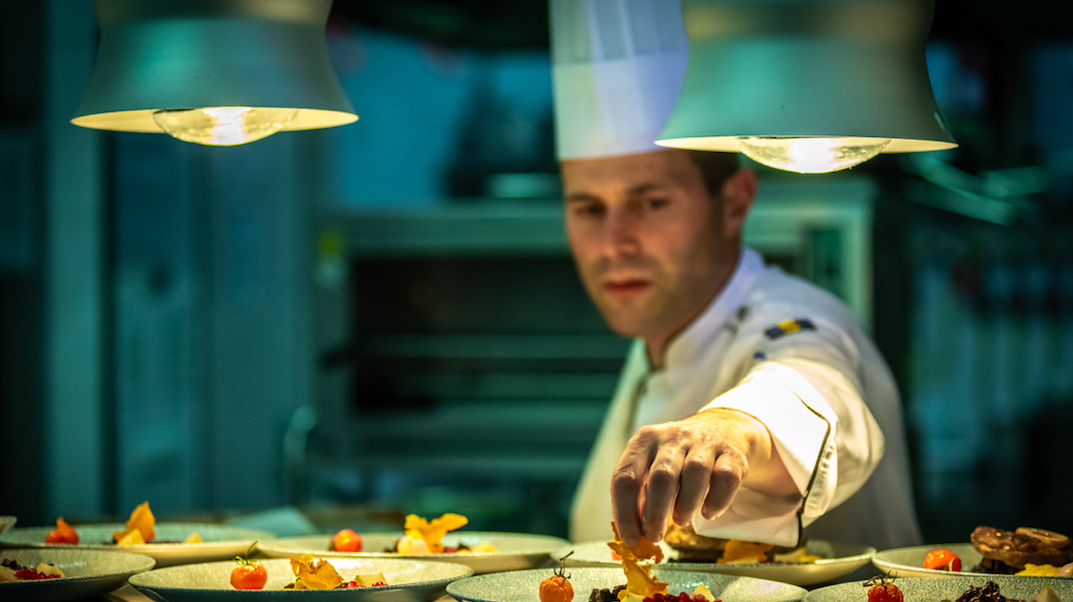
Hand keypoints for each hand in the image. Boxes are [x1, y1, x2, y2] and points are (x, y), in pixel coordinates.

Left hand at [610, 408, 793, 545]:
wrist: (722, 428)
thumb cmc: (678, 458)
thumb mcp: (652, 465)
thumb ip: (640, 495)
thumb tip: (632, 534)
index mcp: (645, 440)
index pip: (625, 477)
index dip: (625, 513)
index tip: (632, 539)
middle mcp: (673, 437)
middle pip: (661, 477)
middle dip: (656, 514)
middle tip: (655, 536)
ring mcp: (704, 442)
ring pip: (694, 474)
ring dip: (685, 507)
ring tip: (681, 521)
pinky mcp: (731, 453)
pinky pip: (725, 479)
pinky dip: (716, 502)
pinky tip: (708, 512)